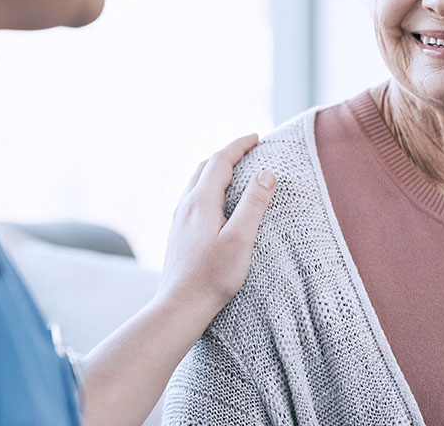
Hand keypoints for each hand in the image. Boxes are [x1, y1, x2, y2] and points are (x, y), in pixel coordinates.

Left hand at [155, 134, 276, 322]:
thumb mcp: (241, 239)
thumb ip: (253, 204)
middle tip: (248, 149)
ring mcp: (179, 219)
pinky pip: (192, 197)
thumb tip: (266, 173)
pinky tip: (215, 201)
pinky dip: (207, 186)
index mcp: (201, 202)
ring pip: (196, 181)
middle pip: (205, 166)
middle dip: (227, 153)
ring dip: (215, 169)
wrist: (180, 305)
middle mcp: (186, 205)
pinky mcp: (178, 233)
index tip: (257, 137)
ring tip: (235, 170)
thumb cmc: (213, 276)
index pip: (221, 161)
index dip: (239, 145)